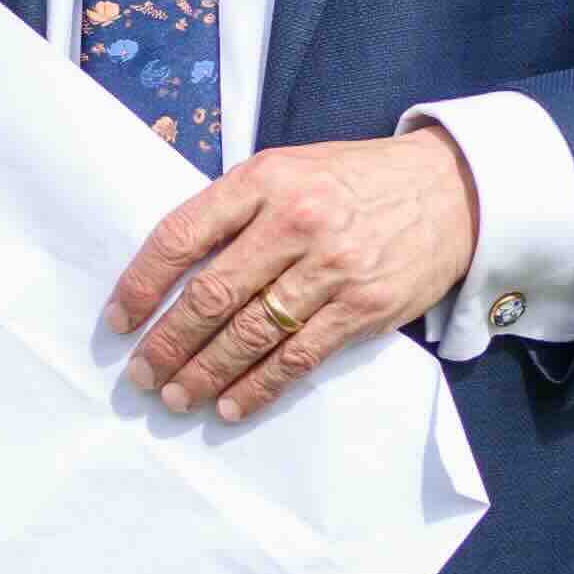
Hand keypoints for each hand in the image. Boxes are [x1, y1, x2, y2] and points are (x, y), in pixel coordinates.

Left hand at [108, 129, 479, 420]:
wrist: (454, 190)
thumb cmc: (356, 181)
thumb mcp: (291, 169)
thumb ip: (238, 208)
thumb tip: (174, 269)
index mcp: (265, 180)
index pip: (182, 236)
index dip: (142, 284)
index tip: (119, 320)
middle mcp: (295, 222)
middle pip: (211, 296)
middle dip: (167, 343)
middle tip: (141, 376)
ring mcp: (332, 269)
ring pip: (250, 335)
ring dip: (204, 373)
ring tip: (176, 397)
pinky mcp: (363, 309)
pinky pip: (297, 358)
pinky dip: (258, 387)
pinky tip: (230, 405)